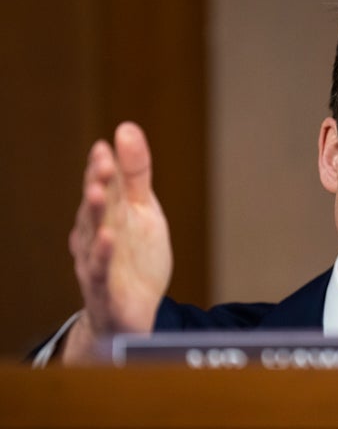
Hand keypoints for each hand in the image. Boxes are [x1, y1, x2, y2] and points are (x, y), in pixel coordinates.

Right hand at [62, 122, 171, 363]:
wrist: (131, 311)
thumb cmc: (134, 256)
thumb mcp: (142, 210)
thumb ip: (135, 173)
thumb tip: (126, 127)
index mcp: (105, 215)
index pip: (103, 187)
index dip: (103, 169)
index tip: (104, 147)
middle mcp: (95, 237)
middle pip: (97, 208)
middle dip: (98, 185)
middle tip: (103, 162)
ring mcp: (98, 264)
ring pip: (94, 237)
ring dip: (95, 215)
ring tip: (98, 193)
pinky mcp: (106, 291)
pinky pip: (102, 272)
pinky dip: (104, 257)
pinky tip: (109, 239)